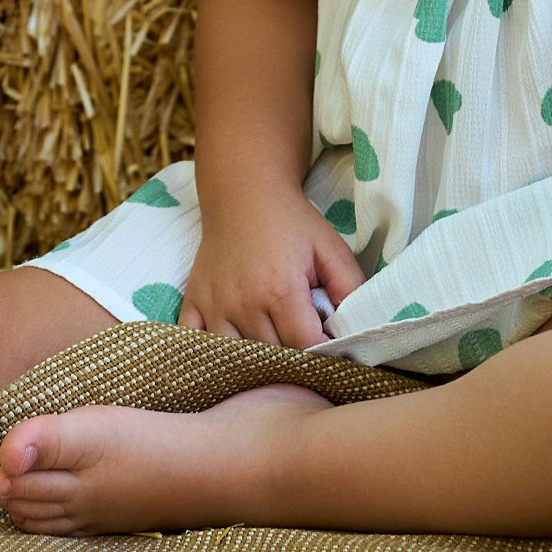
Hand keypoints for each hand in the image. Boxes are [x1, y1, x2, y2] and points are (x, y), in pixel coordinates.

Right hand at [180, 194, 365, 348]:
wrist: (243, 193)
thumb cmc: (291, 222)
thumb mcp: (330, 247)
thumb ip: (350, 287)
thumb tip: (357, 328)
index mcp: (280, 290)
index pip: (304, 347)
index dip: (322, 351)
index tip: (329, 345)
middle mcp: (243, 302)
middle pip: (272, 356)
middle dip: (292, 355)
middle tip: (302, 341)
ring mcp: (215, 304)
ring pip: (238, 357)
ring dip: (257, 358)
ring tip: (273, 344)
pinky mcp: (194, 301)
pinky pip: (196, 342)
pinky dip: (213, 353)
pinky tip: (232, 348)